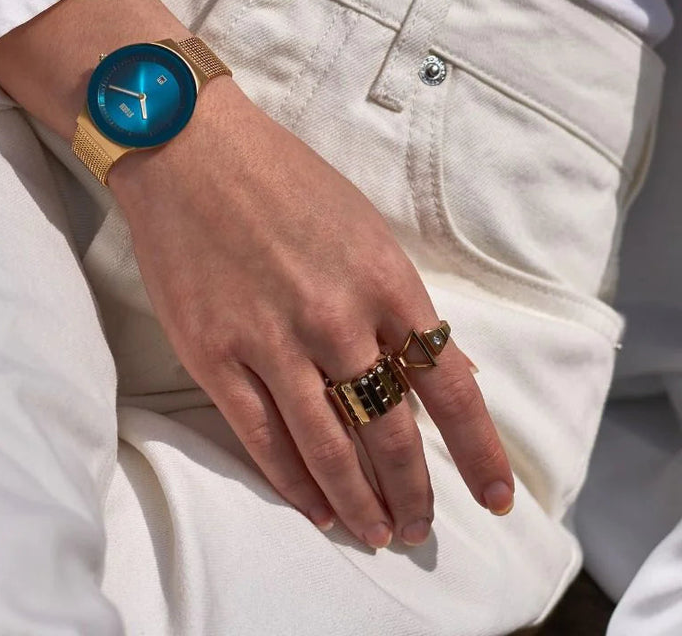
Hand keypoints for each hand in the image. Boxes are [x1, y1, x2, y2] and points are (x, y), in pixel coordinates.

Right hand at [107, 78, 513, 549]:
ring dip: (358, 502)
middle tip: (420, 528)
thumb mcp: (362, 226)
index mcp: (384, 280)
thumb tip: (436, 366)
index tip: (494, 497)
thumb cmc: (279, 176)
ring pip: (328, 449)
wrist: (188, 149)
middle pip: (390, 432)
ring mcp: (271, 341)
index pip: (448, 386)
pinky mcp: (214, 354)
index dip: (477, 452)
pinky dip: (293, 483)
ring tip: (375, 533)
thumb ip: (398, 301)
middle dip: (413, 492)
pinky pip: (262, 438)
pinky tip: (313, 508)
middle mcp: (336, 318)